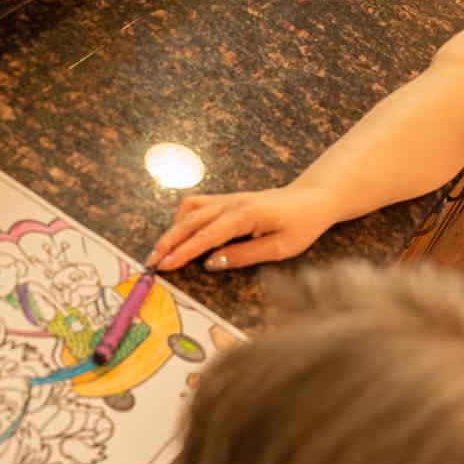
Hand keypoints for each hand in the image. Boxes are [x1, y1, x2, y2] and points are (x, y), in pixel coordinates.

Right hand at [146, 183, 339, 272]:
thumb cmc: (302, 224)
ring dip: (172, 229)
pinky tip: (178, 234)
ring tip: (160, 251)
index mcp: (245, 214)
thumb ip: (243, 255)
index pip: (205, 236)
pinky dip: (182, 219)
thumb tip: (211, 262)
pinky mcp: (228, 199)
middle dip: (168, 241)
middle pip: (189, 221)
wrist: (313, 198)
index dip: (183, 252)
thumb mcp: (279, 248)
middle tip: (151, 262)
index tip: (164, 265)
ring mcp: (228, 198)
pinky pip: (197, 205)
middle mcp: (232, 202)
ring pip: (189, 209)